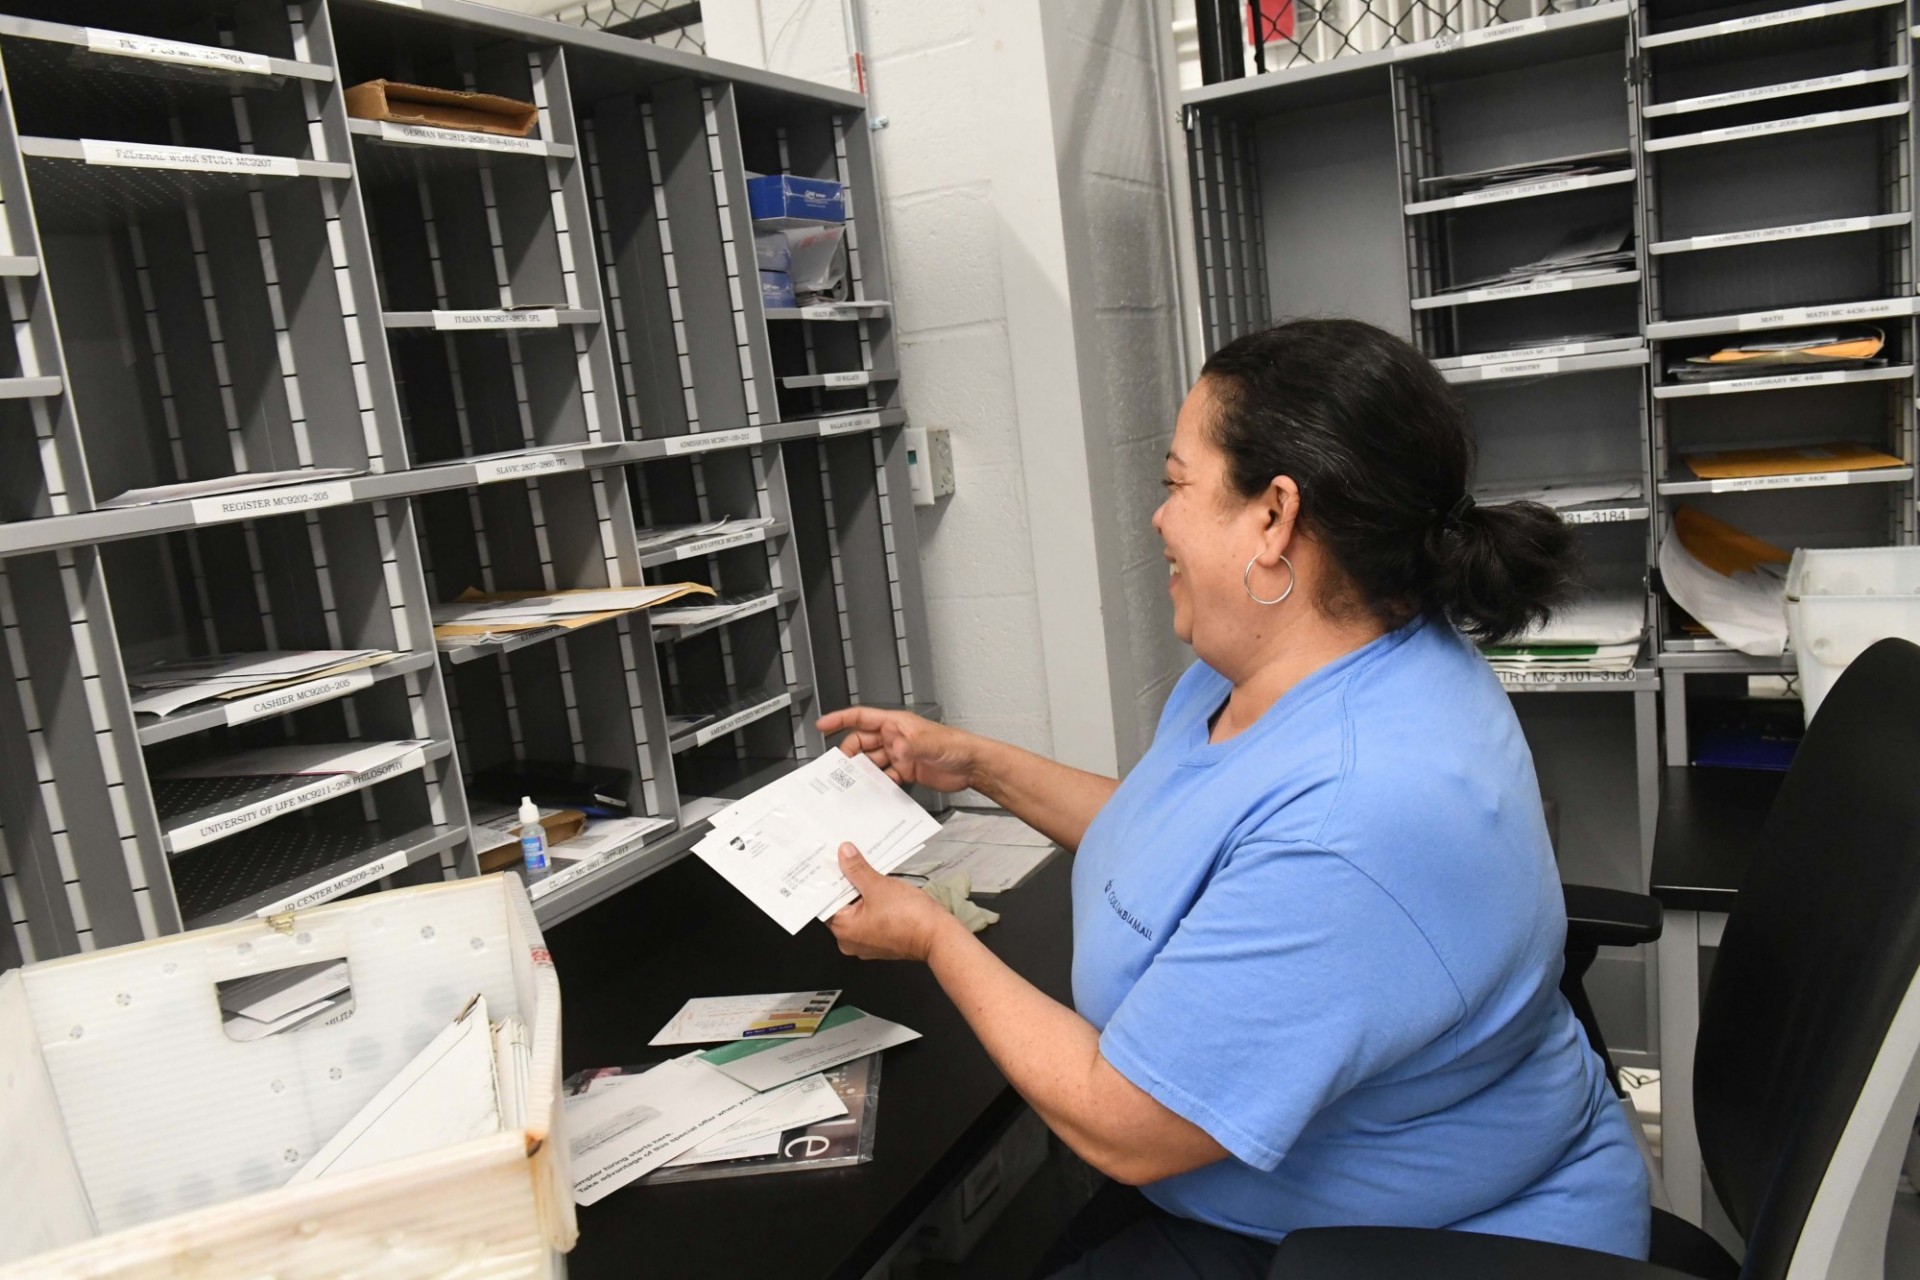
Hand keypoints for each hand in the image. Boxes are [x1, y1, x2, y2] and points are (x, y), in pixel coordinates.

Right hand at [816, 706, 977, 793]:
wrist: (972, 766)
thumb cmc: (956, 745)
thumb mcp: (931, 743)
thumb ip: (911, 745)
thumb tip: (895, 748)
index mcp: (897, 724)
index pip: (862, 717)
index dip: (840, 719)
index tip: (823, 725)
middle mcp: (895, 738)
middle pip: (862, 742)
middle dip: (850, 754)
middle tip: (842, 768)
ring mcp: (900, 755)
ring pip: (871, 761)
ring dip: (863, 772)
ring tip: (854, 783)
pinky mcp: (906, 771)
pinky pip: (884, 777)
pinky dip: (878, 784)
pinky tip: (875, 790)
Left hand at [825, 844, 961, 962]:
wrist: (938, 936)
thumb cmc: (909, 917)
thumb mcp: (878, 886)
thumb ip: (857, 869)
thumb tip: (844, 853)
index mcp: (843, 930)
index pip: (826, 901)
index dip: (830, 879)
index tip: (833, 862)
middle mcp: (850, 941)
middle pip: (841, 906)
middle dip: (848, 884)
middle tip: (851, 863)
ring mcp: (866, 943)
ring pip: (857, 911)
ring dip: (862, 893)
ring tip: (869, 874)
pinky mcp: (881, 942)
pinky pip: (870, 919)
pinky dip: (873, 905)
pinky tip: (881, 890)